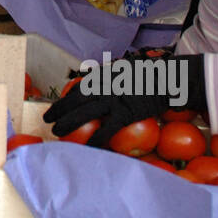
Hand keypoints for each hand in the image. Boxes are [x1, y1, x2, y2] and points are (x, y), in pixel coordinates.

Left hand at [42, 55, 205, 146]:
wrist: (169, 79)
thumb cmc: (151, 76)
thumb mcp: (128, 70)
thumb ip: (113, 77)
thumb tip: (102, 82)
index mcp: (105, 76)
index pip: (79, 87)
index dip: (65, 97)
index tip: (56, 106)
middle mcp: (105, 85)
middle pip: (76, 99)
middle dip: (60, 109)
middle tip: (48, 119)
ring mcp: (114, 99)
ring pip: (85, 112)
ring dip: (69, 123)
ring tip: (57, 132)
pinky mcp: (126, 113)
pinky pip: (107, 128)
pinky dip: (96, 138)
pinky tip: (87, 147)